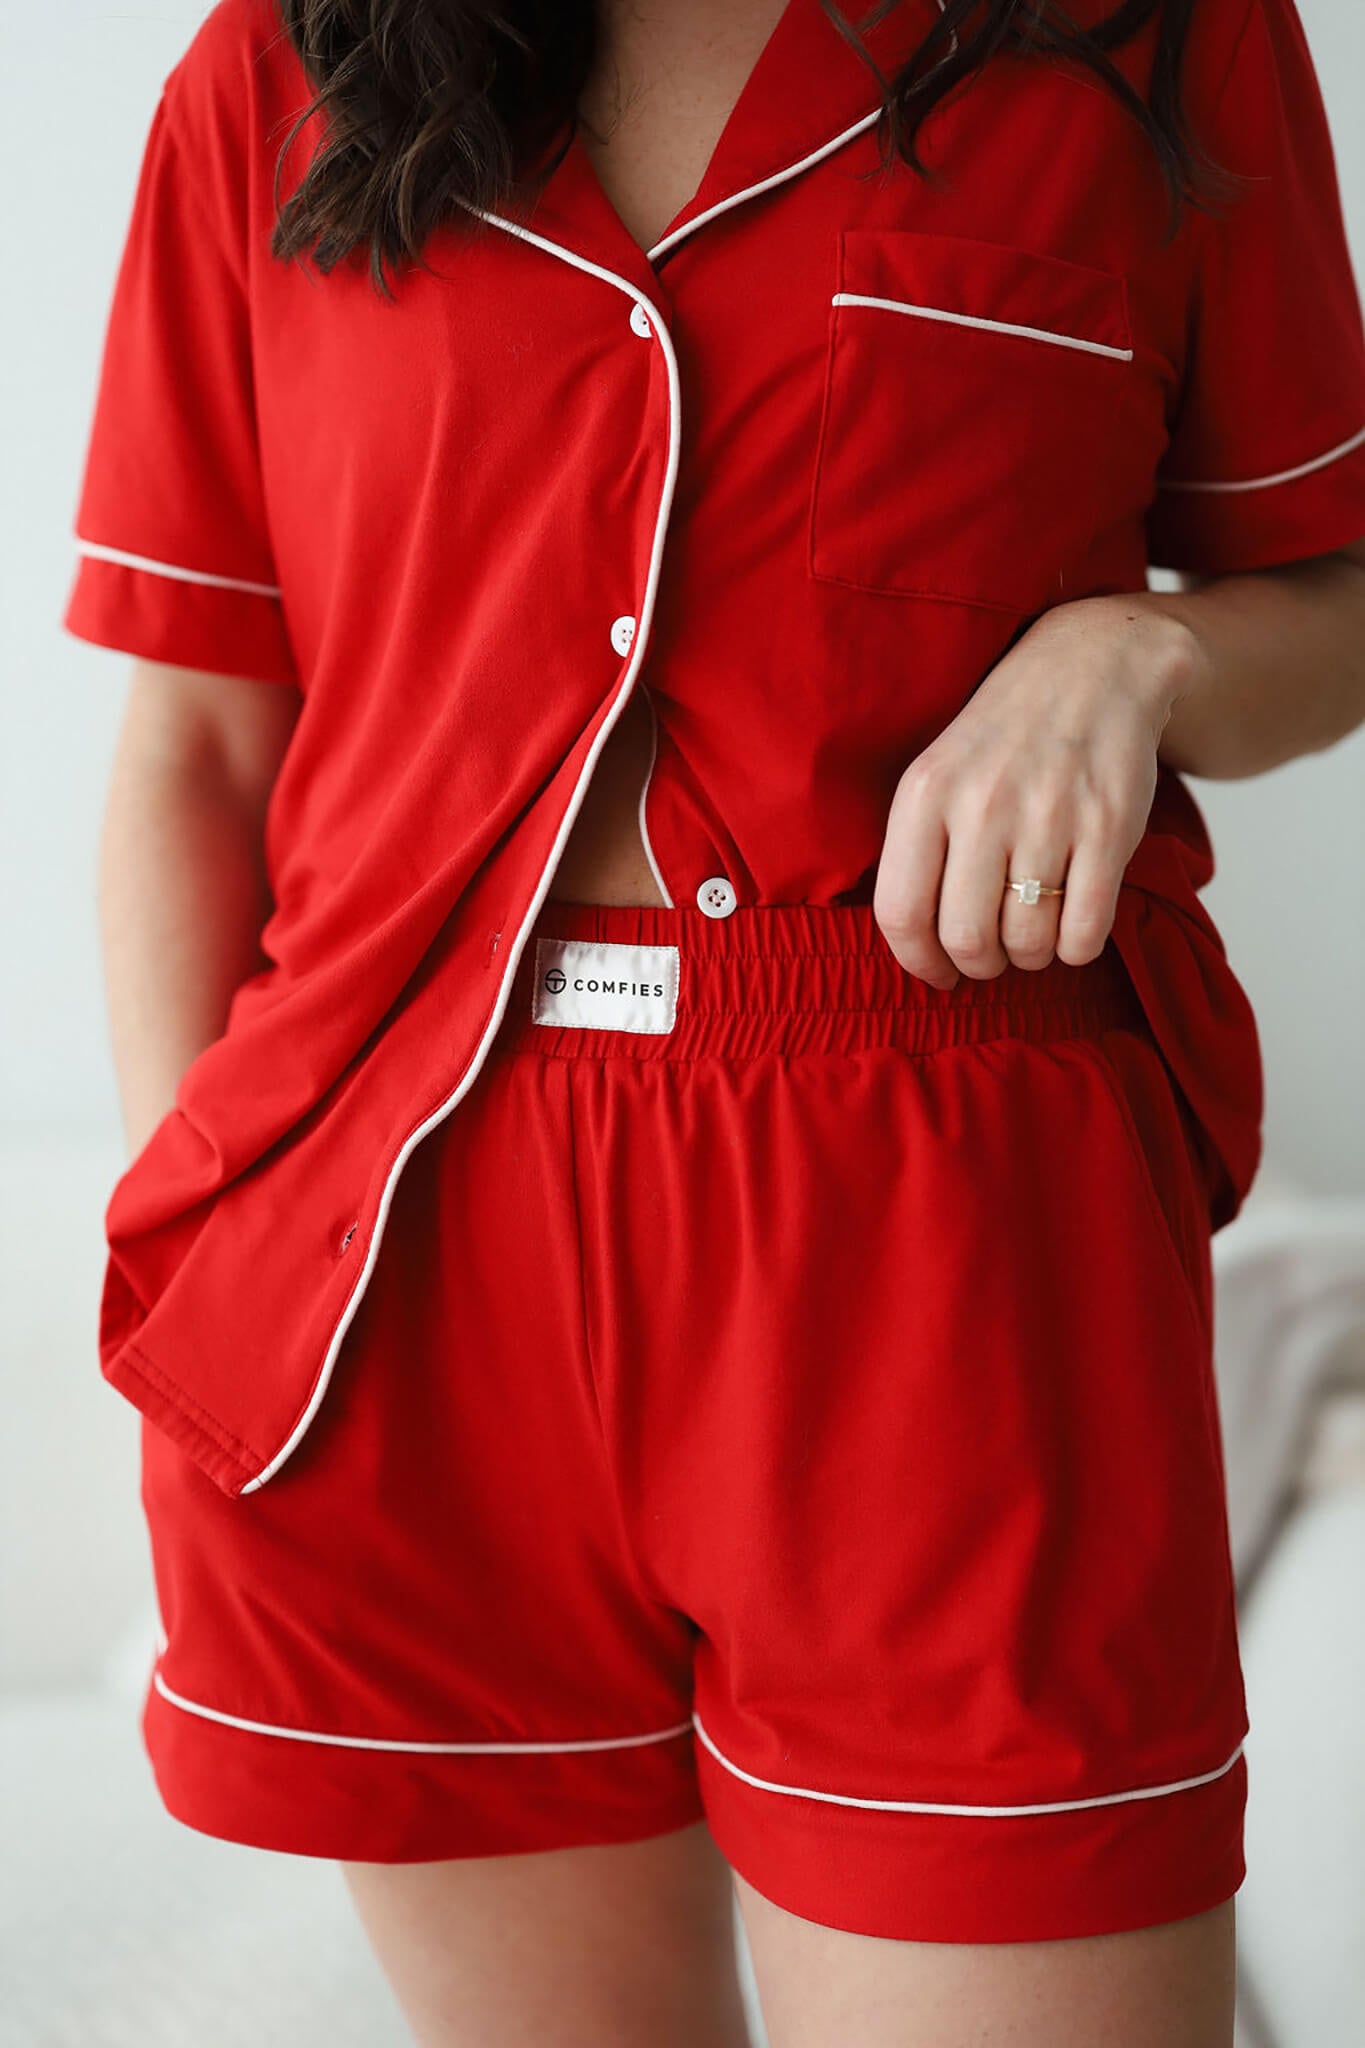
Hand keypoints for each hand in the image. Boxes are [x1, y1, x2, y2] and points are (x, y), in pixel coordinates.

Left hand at [872, 595, 1199, 988]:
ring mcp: (1047, 815)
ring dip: (1031, 956)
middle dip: (980, 964)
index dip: (918, 961)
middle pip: (966, 938)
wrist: (1092, 667)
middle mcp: (980, 805)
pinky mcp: (1108, 826)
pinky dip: (1077, 948)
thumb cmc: (1005, 737)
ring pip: (1027, 940)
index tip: (938, 974)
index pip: (900, 911)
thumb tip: (913, 944)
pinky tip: (1073, 926)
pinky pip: (1085, 930)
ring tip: (1034, 932)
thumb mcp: (936, 772)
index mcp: (925, 794)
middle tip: (994, 953)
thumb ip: (916, 848)